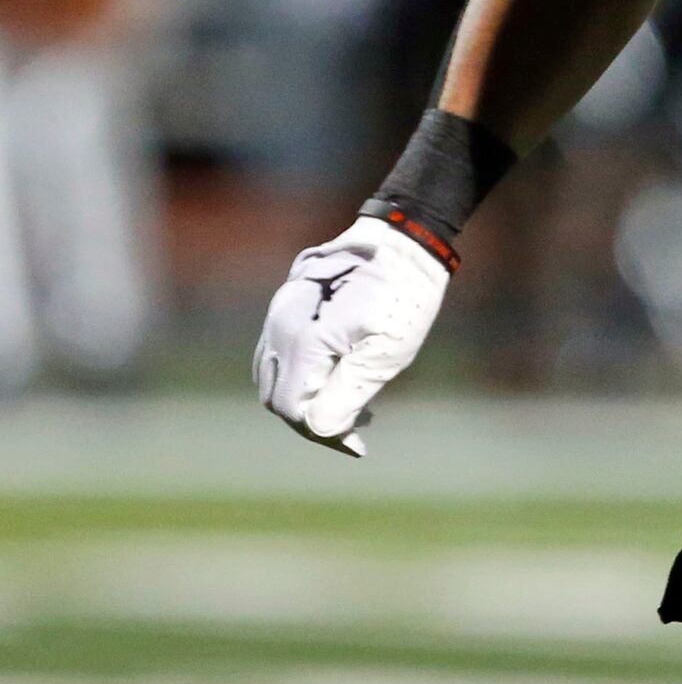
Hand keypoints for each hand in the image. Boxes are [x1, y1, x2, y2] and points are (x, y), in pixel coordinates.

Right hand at [253, 216, 449, 455]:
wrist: (405, 239)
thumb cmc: (404, 296)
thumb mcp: (387, 352)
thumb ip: (348, 394)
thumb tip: (319, 429)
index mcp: (301, 340)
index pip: (291, 406)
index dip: (321, 433)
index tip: (358, 445)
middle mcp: (280, 324)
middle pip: (276, 394)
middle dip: (312, 419)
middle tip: (356, 430)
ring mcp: (281, 310)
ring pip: (274, 372)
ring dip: (306, 397)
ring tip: (353, 407)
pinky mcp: (290, 301)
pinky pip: (280, 349)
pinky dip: (302, 372)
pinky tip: (339, 375)